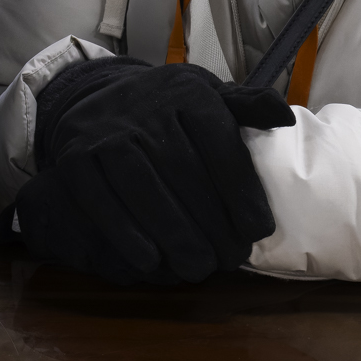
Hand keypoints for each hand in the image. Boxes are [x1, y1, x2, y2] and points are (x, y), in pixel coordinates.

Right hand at [8, 58, 286, 284]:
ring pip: (143, 188)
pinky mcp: (75, 158)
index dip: (240, 193)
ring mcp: (105, 132)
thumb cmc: (167, 110)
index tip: (258, 231)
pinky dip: (126, 235)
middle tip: (229, 259)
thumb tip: (285, 119)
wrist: (95, 98)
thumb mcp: (208, 96)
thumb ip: (247, 108)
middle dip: (211, 223)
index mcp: (187, 93)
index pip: (219, 144)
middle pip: (183, 171)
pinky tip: (151, 261)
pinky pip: (101, 201)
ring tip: (197, 268)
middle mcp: (144, 107)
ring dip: (173, 234)